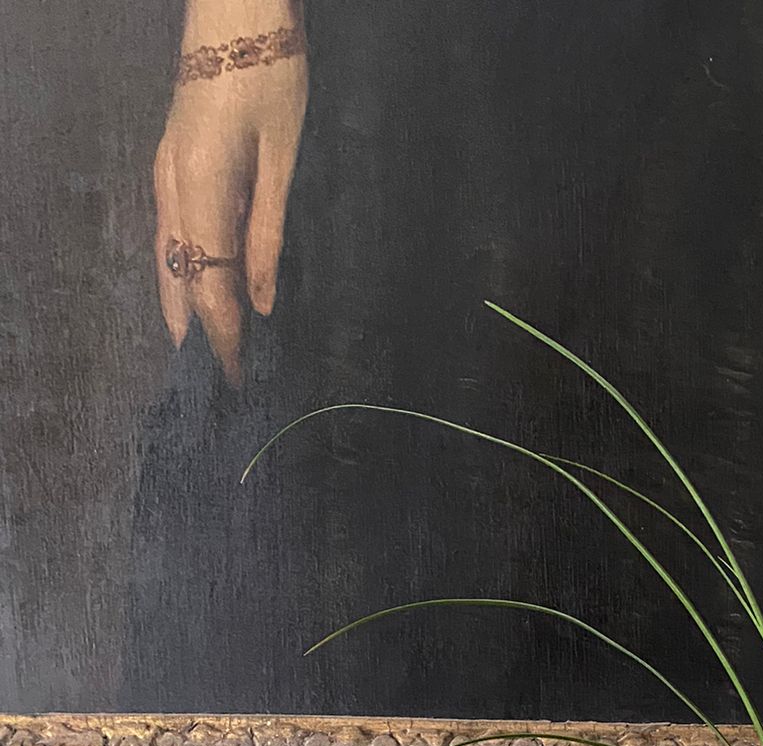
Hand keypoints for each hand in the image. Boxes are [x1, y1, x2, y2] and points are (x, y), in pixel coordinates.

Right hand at [153, 26, 307, 384]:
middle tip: (219, 378)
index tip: (238, 378)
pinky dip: (185, 268)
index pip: (209, 286)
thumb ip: (268, 234)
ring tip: (202, 347)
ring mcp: (166, 172)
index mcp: (199, 189)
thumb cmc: (269, 75)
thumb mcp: (282, 160)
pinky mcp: (173, 160)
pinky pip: (173, 231)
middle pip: (180, 278)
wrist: (236, 8)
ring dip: (185, 303)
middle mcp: (171, 187)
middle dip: (200, 330)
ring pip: (169, 256)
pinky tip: (198, 287)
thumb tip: (264, 302)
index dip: (224, 337)